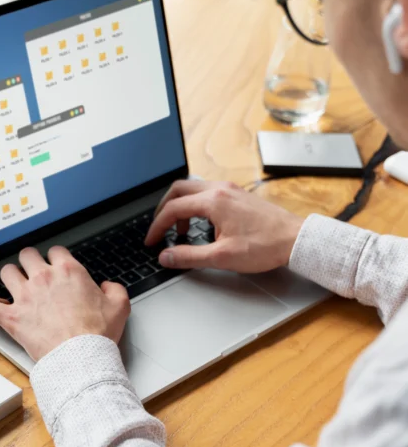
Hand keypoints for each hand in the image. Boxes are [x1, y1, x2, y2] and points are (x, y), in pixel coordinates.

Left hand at [0, 246, 130, 361]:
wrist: (80, 357)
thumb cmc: (97, 334)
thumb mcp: (119, 307)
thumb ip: (114, 290)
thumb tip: (108, 286)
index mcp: (69, 272)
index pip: (55, 251)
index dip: (55, 258)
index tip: (56, 266)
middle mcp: (43, 278)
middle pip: (27, 255)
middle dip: (29, 262)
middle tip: (33, 272)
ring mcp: (25, 296)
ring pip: (6, 272)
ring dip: (10, 277)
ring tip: (14, 285)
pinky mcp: (11, 317)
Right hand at [145, 179, 303, 272]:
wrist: (295, 239)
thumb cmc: (264, 246)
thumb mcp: (222, 257)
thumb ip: (189, 256)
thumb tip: (166, 257)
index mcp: (213, 201)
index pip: (173, 209)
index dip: (157, 227)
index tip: (152, 241)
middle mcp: (220, 189)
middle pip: (179, 190)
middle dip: (164, 210)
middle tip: (159, 229)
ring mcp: (230, 189)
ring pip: (193, 189)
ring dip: (180, 207)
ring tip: (179, 230)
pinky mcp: (238, 194)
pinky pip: (208, 192)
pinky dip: (196, 205)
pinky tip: (201, 224)